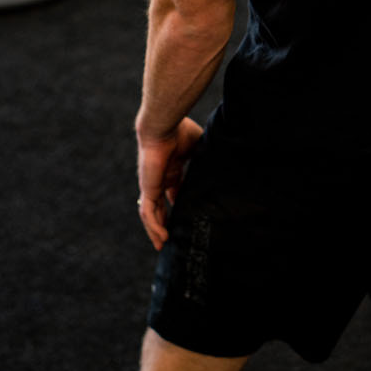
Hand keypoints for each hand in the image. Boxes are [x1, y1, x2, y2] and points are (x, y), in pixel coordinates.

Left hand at [136, 116, 203, 250]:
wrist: (163, 126)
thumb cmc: (179, 130)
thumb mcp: (197, 145)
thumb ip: (204, 155)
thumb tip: (222, 157)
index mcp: (171, 168)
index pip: (172, 191)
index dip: (176, 204)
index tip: (184, 215)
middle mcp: (160, 178)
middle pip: (159, 206)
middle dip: (163, 221)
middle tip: (170, 237)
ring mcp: (153, 185)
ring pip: (151, 213)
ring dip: (156, 229)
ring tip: (162, 244)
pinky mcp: (149, 188)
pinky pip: (148, 212)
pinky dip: (154, 226)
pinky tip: (161, 237)